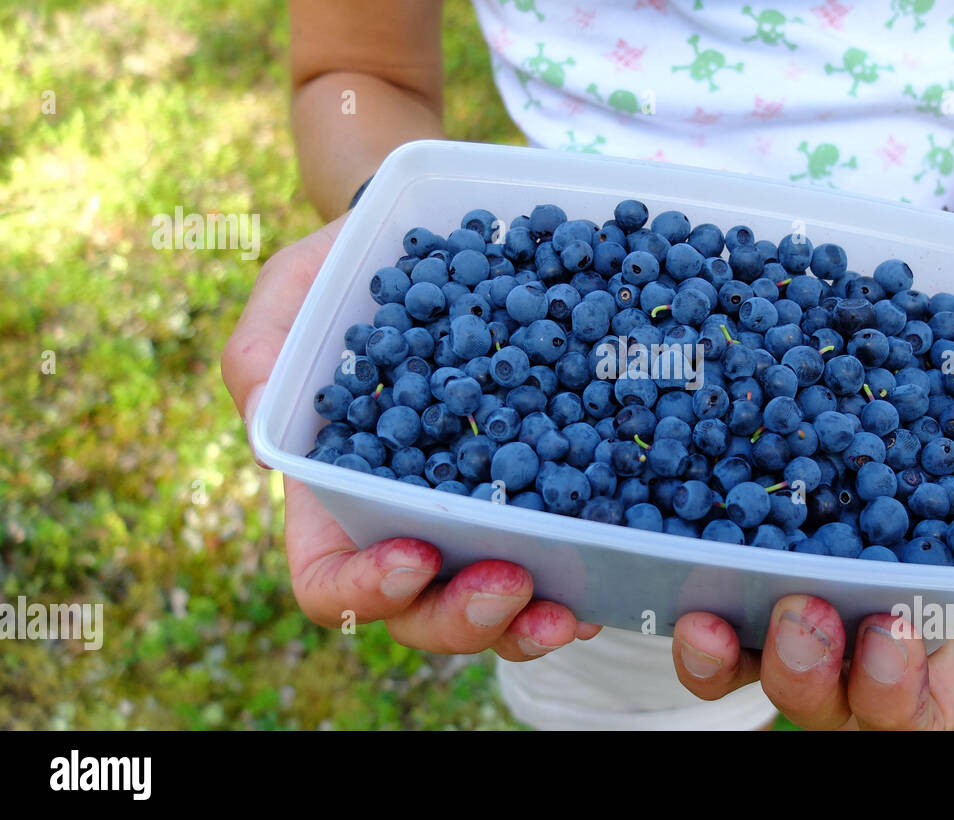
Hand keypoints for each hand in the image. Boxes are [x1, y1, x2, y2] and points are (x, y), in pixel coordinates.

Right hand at [220, 216, 598, 659]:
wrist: (443, 249)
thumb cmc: (351, 273)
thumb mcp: (297, 290)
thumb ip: (265, 350)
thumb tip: (266, 435)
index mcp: (334, 494)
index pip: (329, 580)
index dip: (365, 590)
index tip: (416, 555)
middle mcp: (407, 522)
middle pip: (421, 613)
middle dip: (465, 617)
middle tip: (514, 583)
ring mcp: (477, 516)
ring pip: (496, 606)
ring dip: (531, 622)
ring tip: (574, 609)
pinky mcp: (539, 492)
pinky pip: (558, 551)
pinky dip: (583, 573)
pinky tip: (614, 563)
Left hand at [671, 402, 953, 728]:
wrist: (937, 375)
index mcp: (928, 644)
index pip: (912, 710)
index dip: (892, 688)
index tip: (888, 628)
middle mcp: (849, 641)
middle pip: (817, 699)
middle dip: (804, 669)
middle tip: (803, 612)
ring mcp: (786, 603)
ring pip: (743, 662)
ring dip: (720, 654)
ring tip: (707, 619)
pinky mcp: (737, 557)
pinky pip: (702, 588)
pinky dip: (680, 582)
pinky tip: (661, 552)